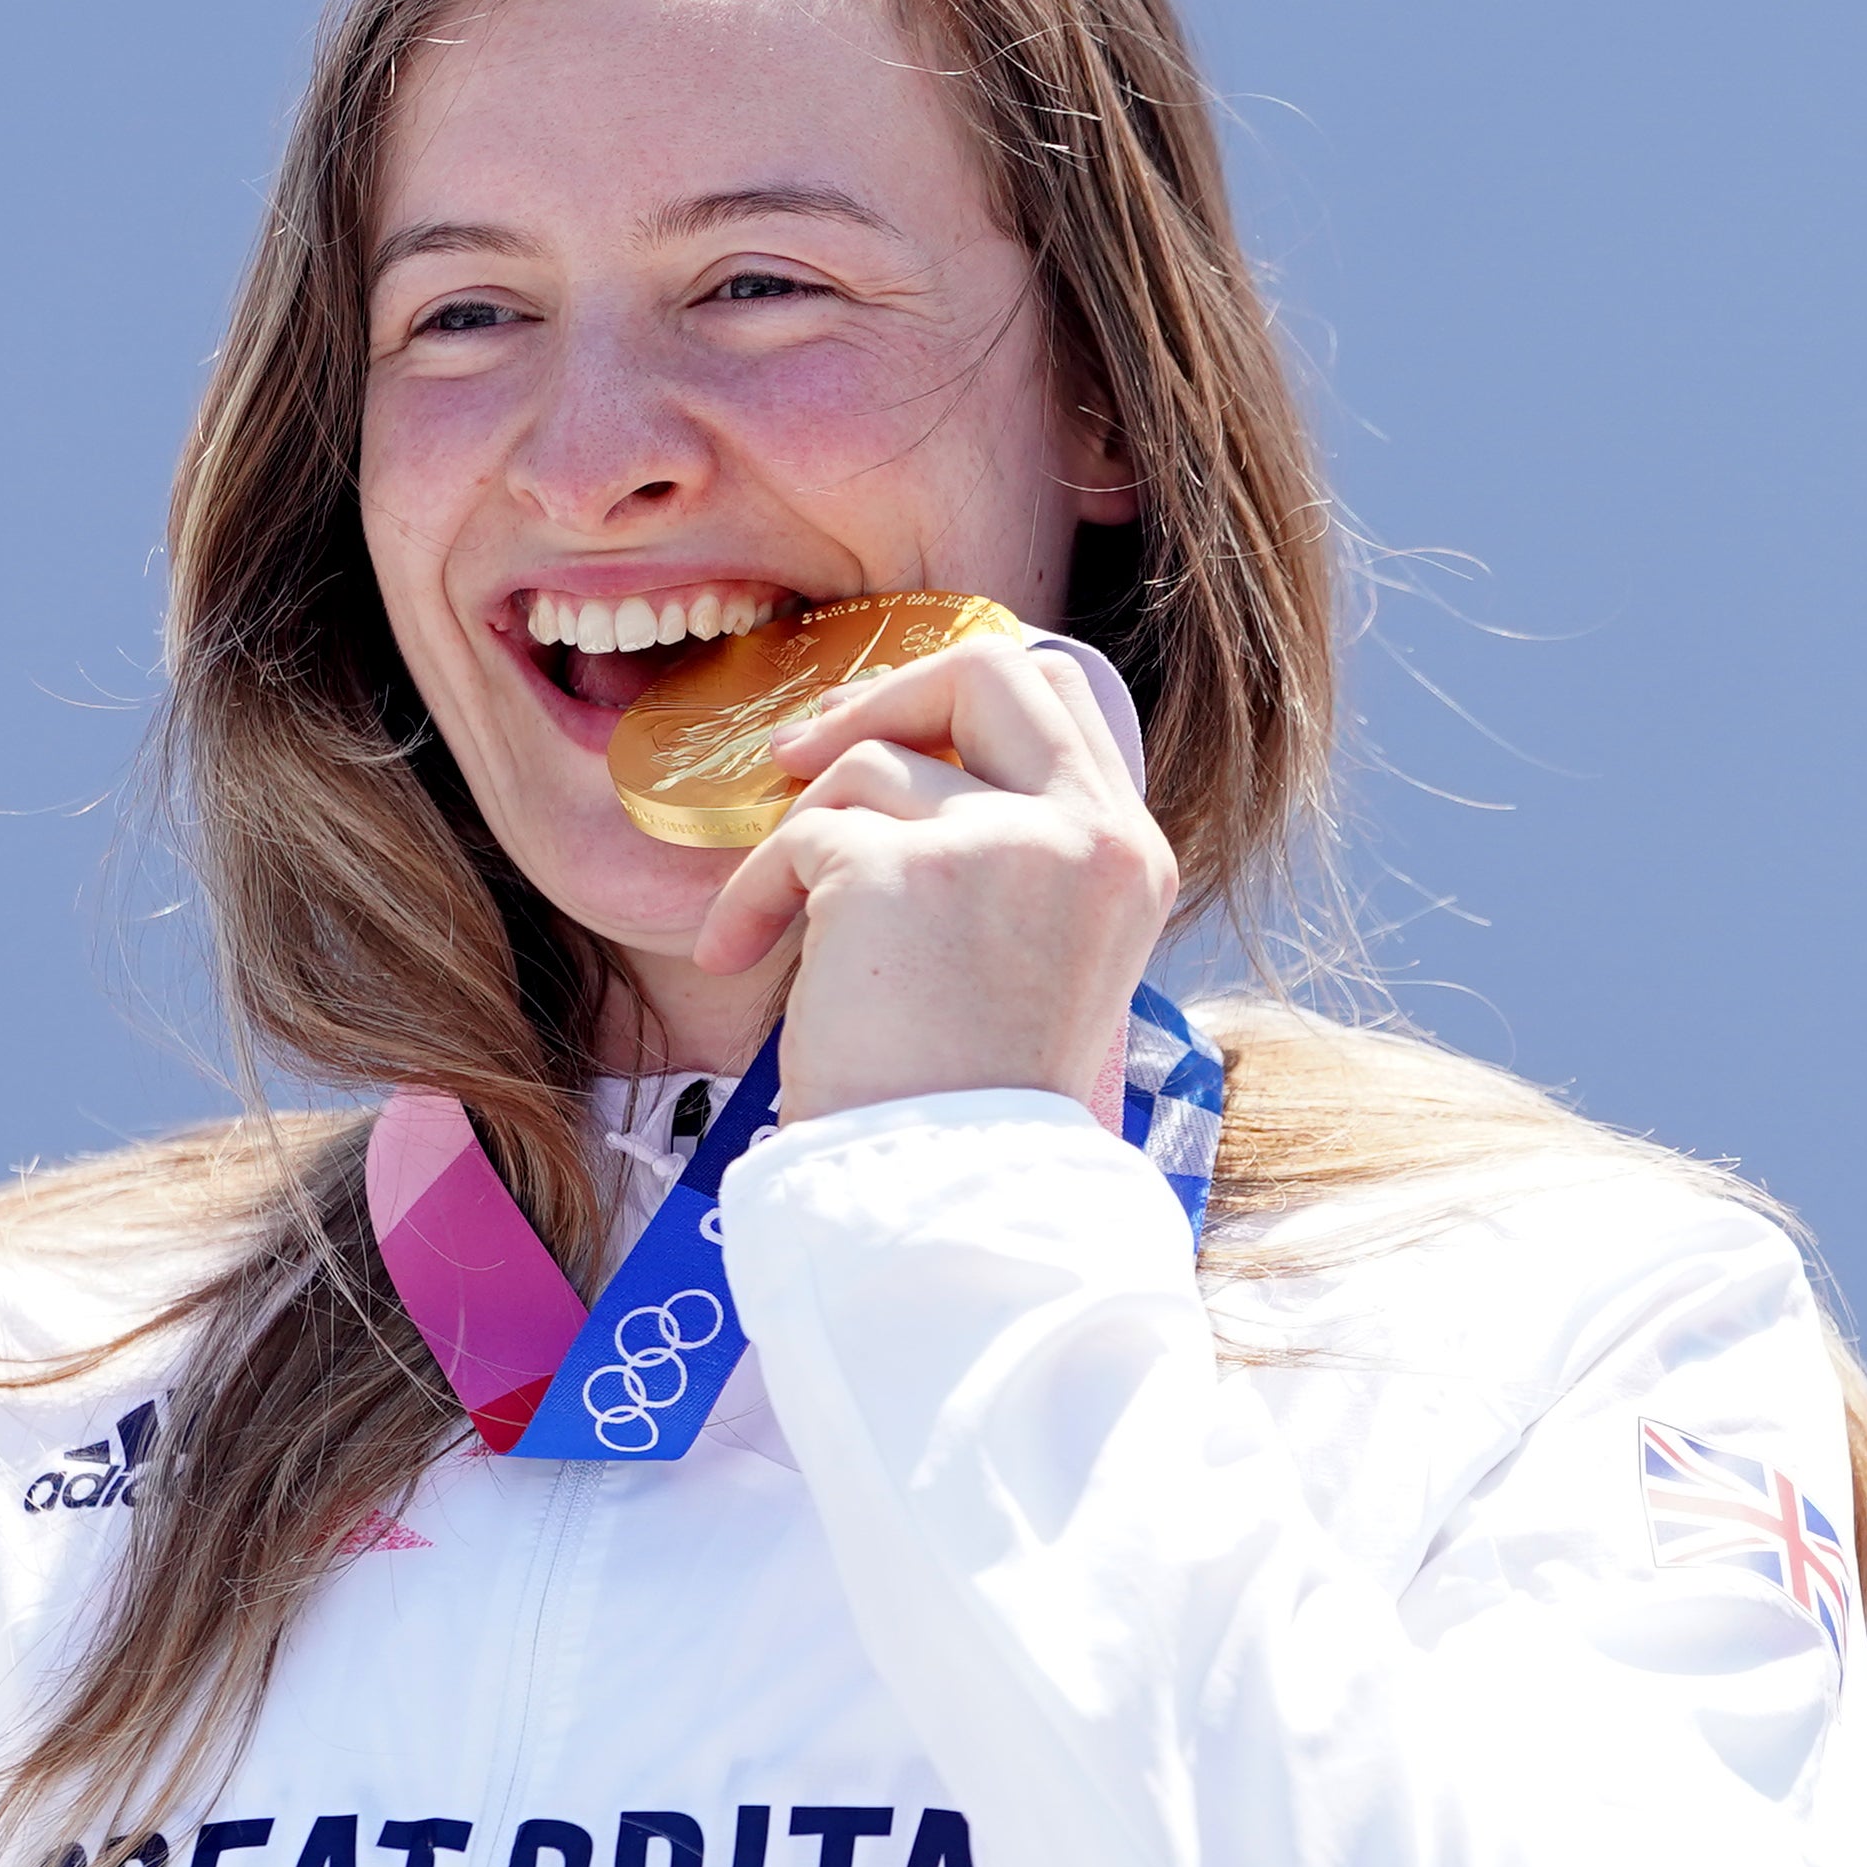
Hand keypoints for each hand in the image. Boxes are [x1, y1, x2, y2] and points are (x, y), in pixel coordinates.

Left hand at [686, 631, 1174, 1122]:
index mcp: (1130, 858)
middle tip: (804, 755)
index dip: (957, 697)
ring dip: (798, 839)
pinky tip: (735, 952)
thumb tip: (912, 764)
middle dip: (886, 694)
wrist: (943, 1197)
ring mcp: (998, 845)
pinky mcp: (898, 871)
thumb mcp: (1036, 960)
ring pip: (868, 767)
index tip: (888, 737)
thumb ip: (1012, 857)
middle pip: (990, 669)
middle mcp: (1086, 838)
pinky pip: (798, 837)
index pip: (1059, 696)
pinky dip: (752, 894)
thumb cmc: (969, 1104)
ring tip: (769, 928)